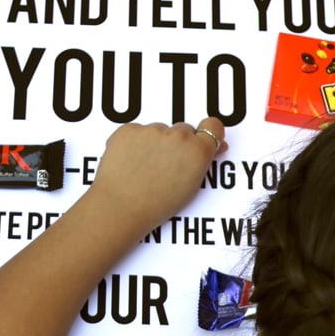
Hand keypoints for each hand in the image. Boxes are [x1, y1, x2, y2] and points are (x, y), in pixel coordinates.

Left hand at [90, 117, 225, 228]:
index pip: (213, 127)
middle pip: (184, 130)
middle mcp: (178, 136)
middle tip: (166, 166)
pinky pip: (136, 131)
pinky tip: (130, 163)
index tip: (200, 140)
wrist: (119, 208)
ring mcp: (152, 130)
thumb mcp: (190, 188)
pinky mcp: (129, 129)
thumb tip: (214, 147)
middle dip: (178, 144)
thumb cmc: (155, 206)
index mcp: (197, 151)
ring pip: (159, 131)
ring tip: (144, 168)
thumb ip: (202, 163)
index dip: (206, 133)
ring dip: (155, 143)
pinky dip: (133, 143)